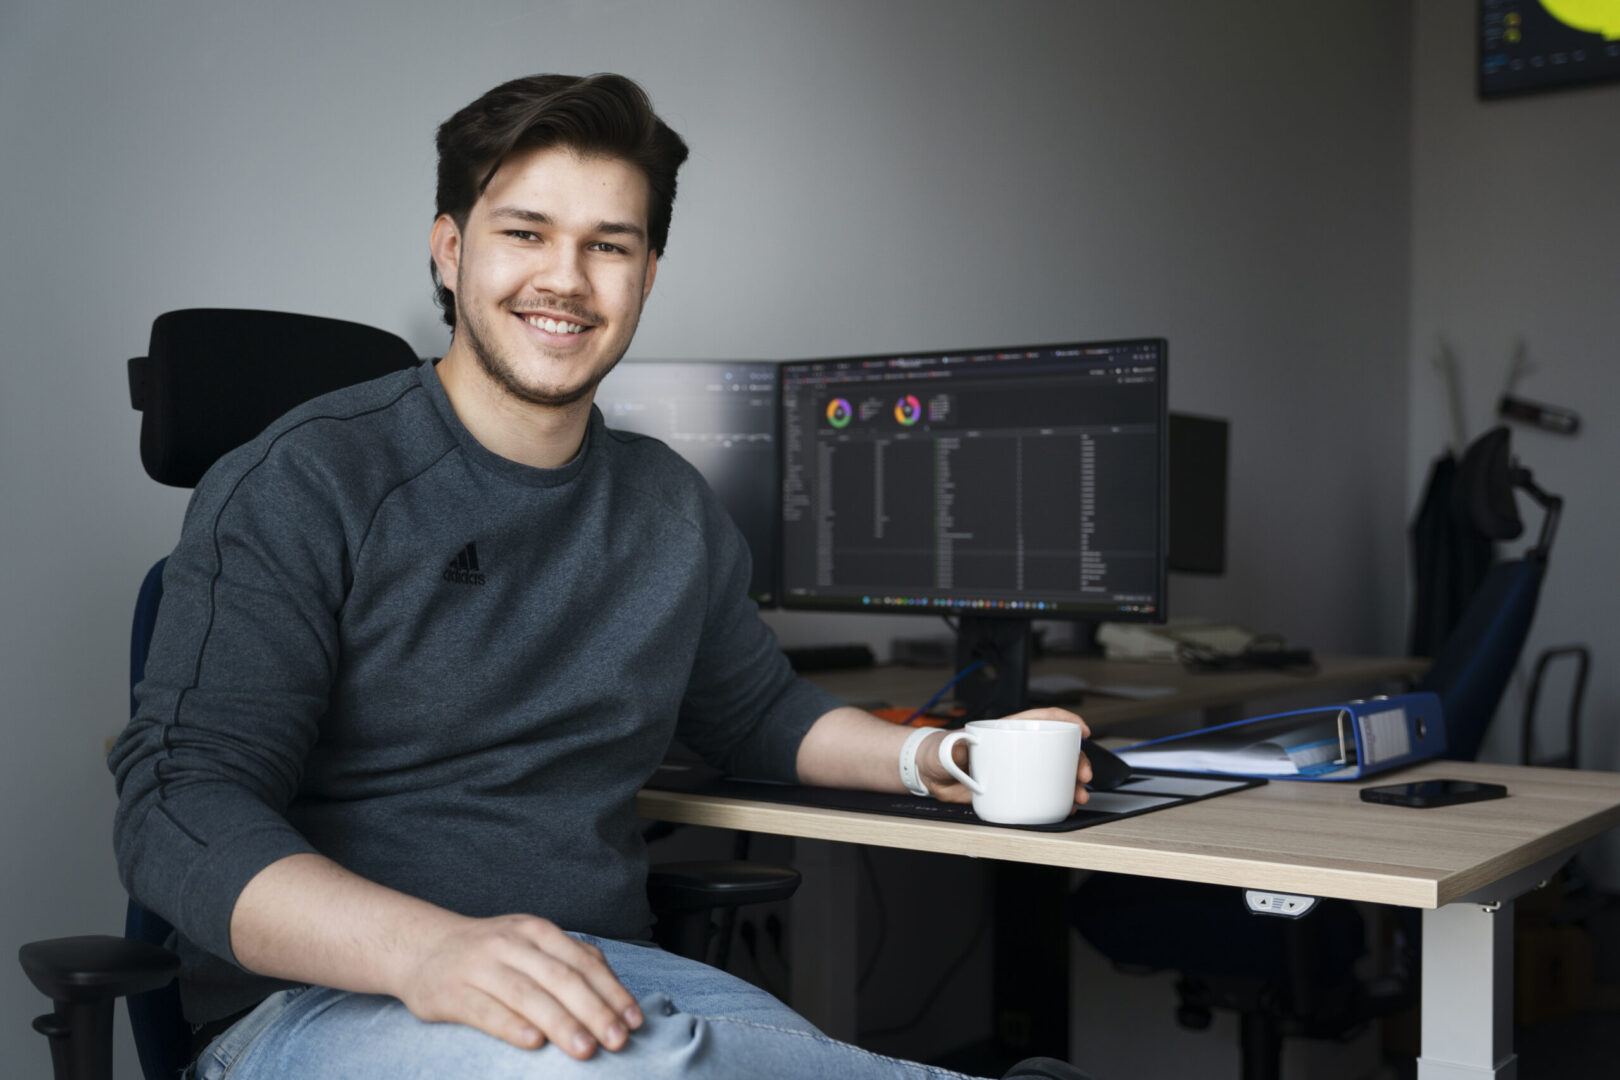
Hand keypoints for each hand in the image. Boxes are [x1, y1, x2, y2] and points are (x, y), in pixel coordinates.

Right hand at [394, 913, 642, 1057]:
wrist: (422, 948)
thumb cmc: (489, 952)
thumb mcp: (529, 942)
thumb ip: (567, 959)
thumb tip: (613, 991)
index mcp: (536, 931)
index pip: (583, 962)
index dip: (612, 992)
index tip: (634, 1021)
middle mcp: (511, 944)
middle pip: (561, 979)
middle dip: (594, 1011)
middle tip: (617, 1041)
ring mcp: (481, 967)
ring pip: (528, 996)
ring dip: (561, 1023)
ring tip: (585, 1050)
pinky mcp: (453, 994)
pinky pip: (487, 1012)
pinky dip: (512, 1027)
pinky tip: (533, 1043)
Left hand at [917, 708, 1093, 806]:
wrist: (928, 776)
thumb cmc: (937, 753)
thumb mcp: (945, 748)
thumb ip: (953, 748)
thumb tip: (962, 748)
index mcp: (1005, 730)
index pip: (1041, 718)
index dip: (1065, 719)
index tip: (1082, 731)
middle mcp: (1015, 748)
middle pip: (1055, 749)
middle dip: (1076, 760)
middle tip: (1083, 775)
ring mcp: (1016, 769)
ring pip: (1053, 773)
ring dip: (1071, 784)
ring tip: (1078, 796)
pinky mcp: (1011, 789)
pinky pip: (1039, 793)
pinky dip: (1056, 800)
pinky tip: (1065, 806)